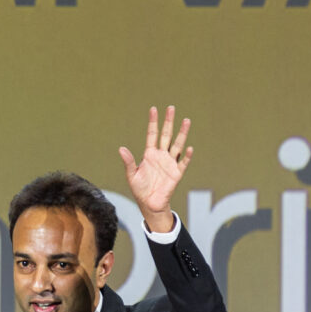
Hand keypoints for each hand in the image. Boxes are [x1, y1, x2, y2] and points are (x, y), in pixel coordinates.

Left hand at [119, 104, 194, 230]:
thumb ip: (129, 162)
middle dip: (168, 122)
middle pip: (166, 135)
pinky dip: (186, 156)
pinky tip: (188, 148)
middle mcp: (161, 155)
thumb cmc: (139, 189)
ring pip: (177, 145)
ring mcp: (170, 163)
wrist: (149, 204)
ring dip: (182, 133)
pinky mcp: (176, 173)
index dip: (153, 122)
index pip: (152, 134)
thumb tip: (121, 149)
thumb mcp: (131, 175)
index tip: (153, 109)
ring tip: (186, 121)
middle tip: (171, 108)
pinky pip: (183, 162)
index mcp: (149, 154)